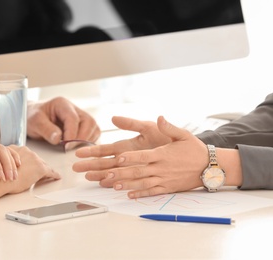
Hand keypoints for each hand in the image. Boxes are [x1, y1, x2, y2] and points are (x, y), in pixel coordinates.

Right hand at [0, 145, 59, 215]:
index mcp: (14, 149)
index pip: (25, 155)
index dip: (29, 161)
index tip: (31, 165)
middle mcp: (25, 151)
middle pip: (35, 159)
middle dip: (39, 164)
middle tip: (45, 171)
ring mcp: (33, 159)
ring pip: (43, 165)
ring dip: (47, 170)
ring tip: (52, 175)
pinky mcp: (39, 168)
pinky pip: (50, 172)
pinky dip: (54, 175)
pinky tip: (57, 177)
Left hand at [27, 97, 100, 145]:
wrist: (31, 117)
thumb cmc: (32, 117)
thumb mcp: (34, 122)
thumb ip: (45, 129)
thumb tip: (58, 139)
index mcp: (62, 104)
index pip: (73, 118)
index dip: (71, 133)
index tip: (66, 146)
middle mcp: (74, 109)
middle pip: (89, 121)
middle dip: (82, 137)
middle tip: (70, 149)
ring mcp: (79, 117)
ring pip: (93, 127)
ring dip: (87, 140)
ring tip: (74, 149)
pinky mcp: (81, 126)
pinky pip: (92, 133)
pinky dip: (89, 141)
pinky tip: (78, 148)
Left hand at [73, 116, 207, 197]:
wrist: (210, 167)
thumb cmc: (195, 149)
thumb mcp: (183, 135)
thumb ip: (169, 127)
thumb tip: (159, 117)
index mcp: (162, 154)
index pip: (143, 156)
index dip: (130, 157)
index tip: (118, 158)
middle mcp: (161, 168)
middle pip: (138, 171)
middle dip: (121, 173)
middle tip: (106, 174)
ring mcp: (164, 179)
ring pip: (142, 183)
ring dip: (127, 185)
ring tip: (113, 186)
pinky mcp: (167, 188)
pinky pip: (152, 192)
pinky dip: (140, 194)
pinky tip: (129, 195)